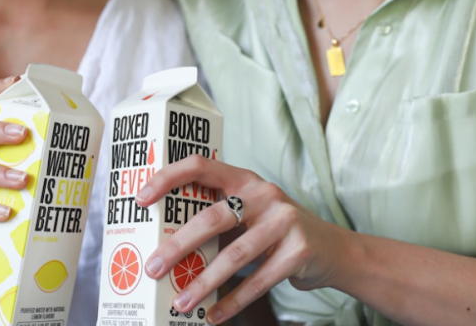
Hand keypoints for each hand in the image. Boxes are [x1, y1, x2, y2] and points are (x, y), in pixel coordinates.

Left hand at [135, 155, 343, 324]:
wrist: (334, 249)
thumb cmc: (275, 232)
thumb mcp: (249, 215)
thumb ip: (217, 220)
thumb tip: (163, 249)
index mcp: (244, 179)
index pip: (200, 165)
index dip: (167, 177)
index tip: (140, 199)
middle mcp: (265, 194)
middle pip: (213, 217)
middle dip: (178, 246)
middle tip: (152, 268)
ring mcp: (285, 221)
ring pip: (234, 255)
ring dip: (202, 283)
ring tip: (179, 303)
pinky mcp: (299, 251)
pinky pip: (258, 281)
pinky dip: (232, 302)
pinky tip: (213, 315)